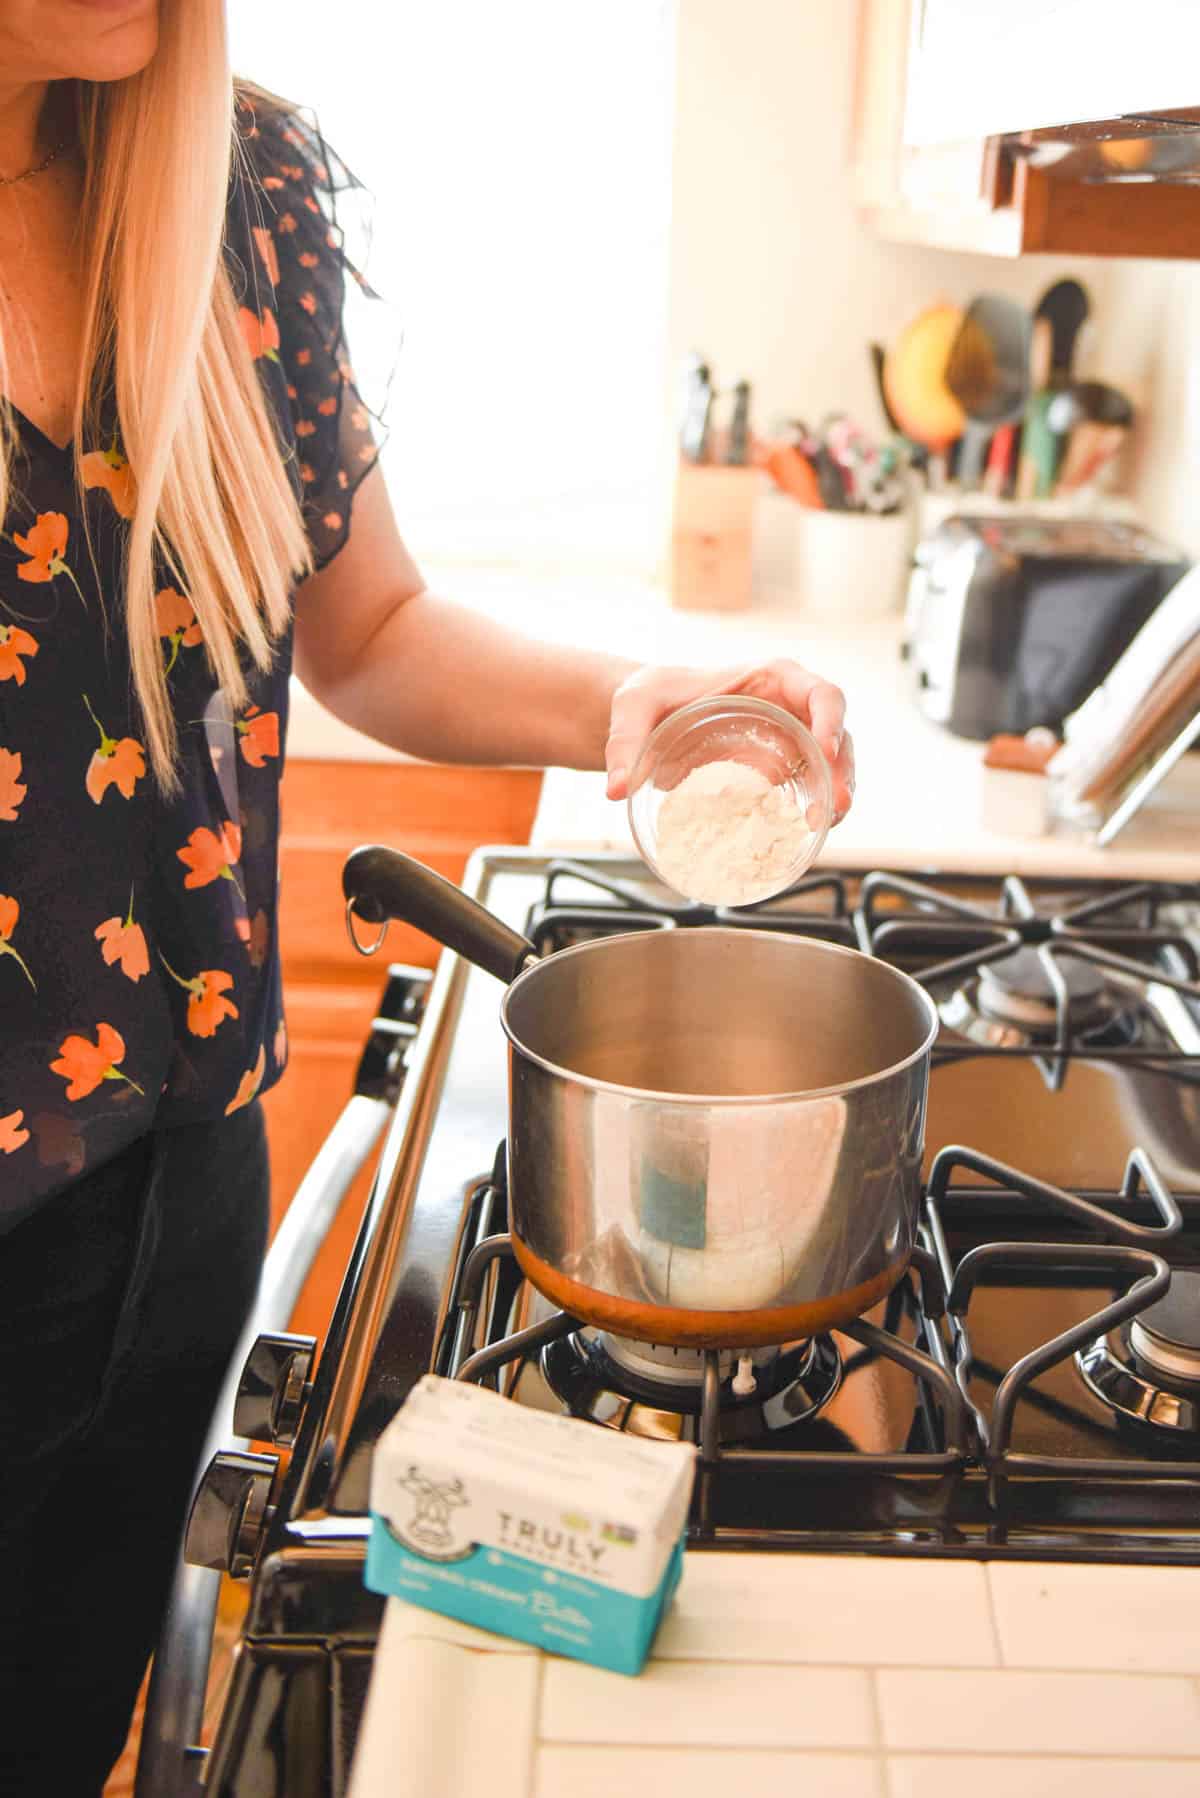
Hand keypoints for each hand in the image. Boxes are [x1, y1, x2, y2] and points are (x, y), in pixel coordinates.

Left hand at [604, 659, 854, 822]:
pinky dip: (813, 810)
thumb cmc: (650, 697)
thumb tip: (616, 790)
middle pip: (837, 735)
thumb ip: (624, 742)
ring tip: (823, 828)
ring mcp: (788, 741)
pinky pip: (807, 789)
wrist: (648, 718)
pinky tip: (805, 835)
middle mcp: (789, 708)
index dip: (832, 720)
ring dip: (836, 796)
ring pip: (831, 766)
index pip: (821, 693)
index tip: (824, 751)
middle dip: (843, 771)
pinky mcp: (778, 771)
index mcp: (770, 679)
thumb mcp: (633, 706)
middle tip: (833, 809)